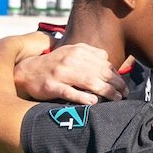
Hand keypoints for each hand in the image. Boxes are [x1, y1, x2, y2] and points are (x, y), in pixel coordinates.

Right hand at [13, 42, 127, 104]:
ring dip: (106, 91)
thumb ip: (91, 55)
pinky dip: (83, 97)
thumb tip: (111, 63)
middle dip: (116, 84)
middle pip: (100, 72)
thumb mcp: (71, 53)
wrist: (27, 71)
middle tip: (125, 94)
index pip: (104, 63)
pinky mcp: (51, 86)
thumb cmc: (55, 65)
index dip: (117, 75)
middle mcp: (70, 60)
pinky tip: (94, 102)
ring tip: (116, 99)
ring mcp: (60, 73)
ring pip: (89, 81)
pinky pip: (70, 92)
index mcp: (78, 51)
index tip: (123, 86)